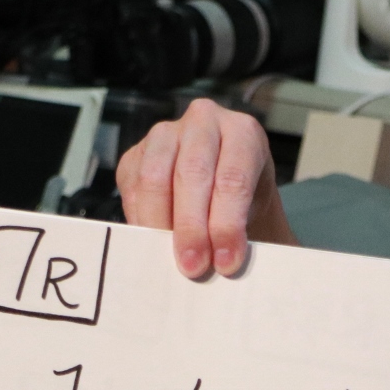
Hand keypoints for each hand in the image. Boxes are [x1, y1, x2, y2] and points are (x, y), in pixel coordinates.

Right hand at [116, 98, 295, 278]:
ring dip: (160, 224)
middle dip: (192, 227)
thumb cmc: (247, 202)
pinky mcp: (136, 153)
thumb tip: (223, 265)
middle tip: (194, 267)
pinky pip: (132, 187)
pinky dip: (141, 219)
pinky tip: (154, 243)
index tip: (226, 263)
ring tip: (170, 259)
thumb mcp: (257, 212)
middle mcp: (203, 122)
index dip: (228, 224)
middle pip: (192, 174)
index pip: (234, 178)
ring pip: (155, 178)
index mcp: (243, 132)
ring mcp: (165, 134)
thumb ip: (243, 232)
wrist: (225, 190)